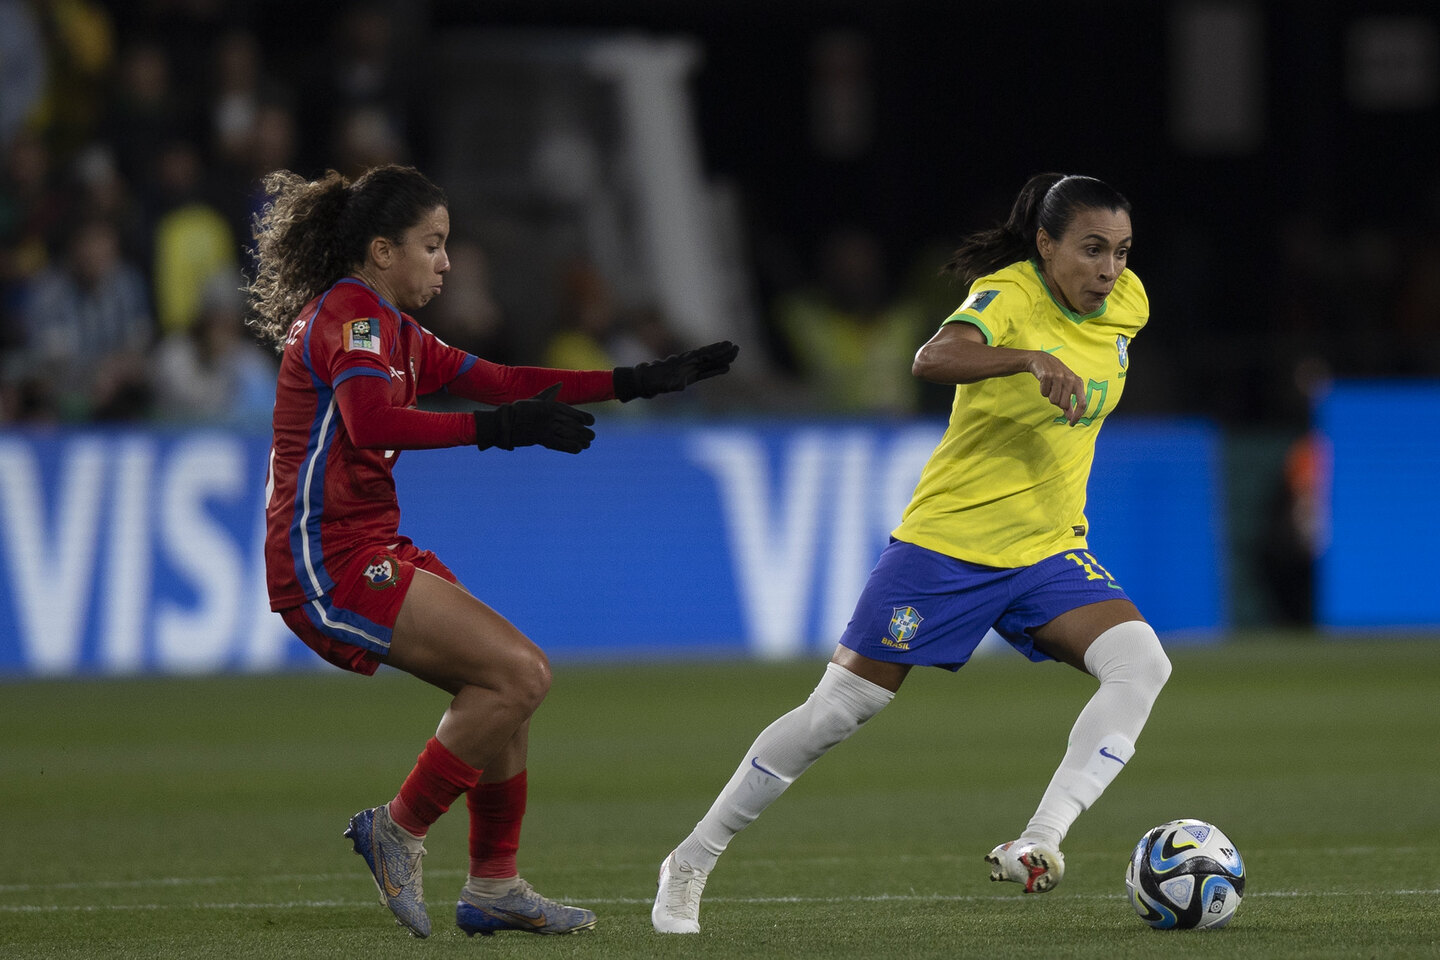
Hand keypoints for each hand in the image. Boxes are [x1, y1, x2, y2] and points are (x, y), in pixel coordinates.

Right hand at [474, 384, 595, 453]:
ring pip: (569, 434)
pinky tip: (579, 449)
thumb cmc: (520, 410)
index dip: (583, 417)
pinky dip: (571, 447)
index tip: (591, 421)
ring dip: (580, 439)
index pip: (572, 411)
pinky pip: (560, 444)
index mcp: (550, 405)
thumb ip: (550, 392)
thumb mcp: (536, 399)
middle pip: (573, 424)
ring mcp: (547, 428)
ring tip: (588, 443)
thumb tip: (561, 383)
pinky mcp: (542, 439)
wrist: (505, 423)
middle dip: (584, 431)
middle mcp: (550, 416)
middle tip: (592, 436)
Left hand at [613, 340, 739, 400]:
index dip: (716, 353)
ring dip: (721, 358)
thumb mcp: (662, 384)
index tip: (728, 348)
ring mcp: (689, 368)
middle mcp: (689, 363)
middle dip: (723, 352)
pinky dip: (716, 368)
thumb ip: (672, 384)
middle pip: (709, 356)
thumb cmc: (653, 382)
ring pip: (709, 361)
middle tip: (737, 347)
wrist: (644, 381)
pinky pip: (705, 370)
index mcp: (685, 363)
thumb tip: (680, 386)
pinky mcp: (689, 374)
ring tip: (734, 352)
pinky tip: (725, 368)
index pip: (704, 356)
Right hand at [1026, 350, 1086, 423]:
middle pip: (1063, 405)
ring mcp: (1059, 377)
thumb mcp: (1066, 387)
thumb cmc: (1056, 376)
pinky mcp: (1047, 376)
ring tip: (1050, 386)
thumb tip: (1071, 418)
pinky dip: (1043, 390)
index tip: (1071, 424)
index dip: (1077, 416)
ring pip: (1053, 400)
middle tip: (1054, 392)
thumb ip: (1069, 403)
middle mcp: (1070, 379)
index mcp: (1078, 383)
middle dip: (1057, 402)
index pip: (1082, 403)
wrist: (1042, 360)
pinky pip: (1044, 393)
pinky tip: (1044, 382)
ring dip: (1049, 396)